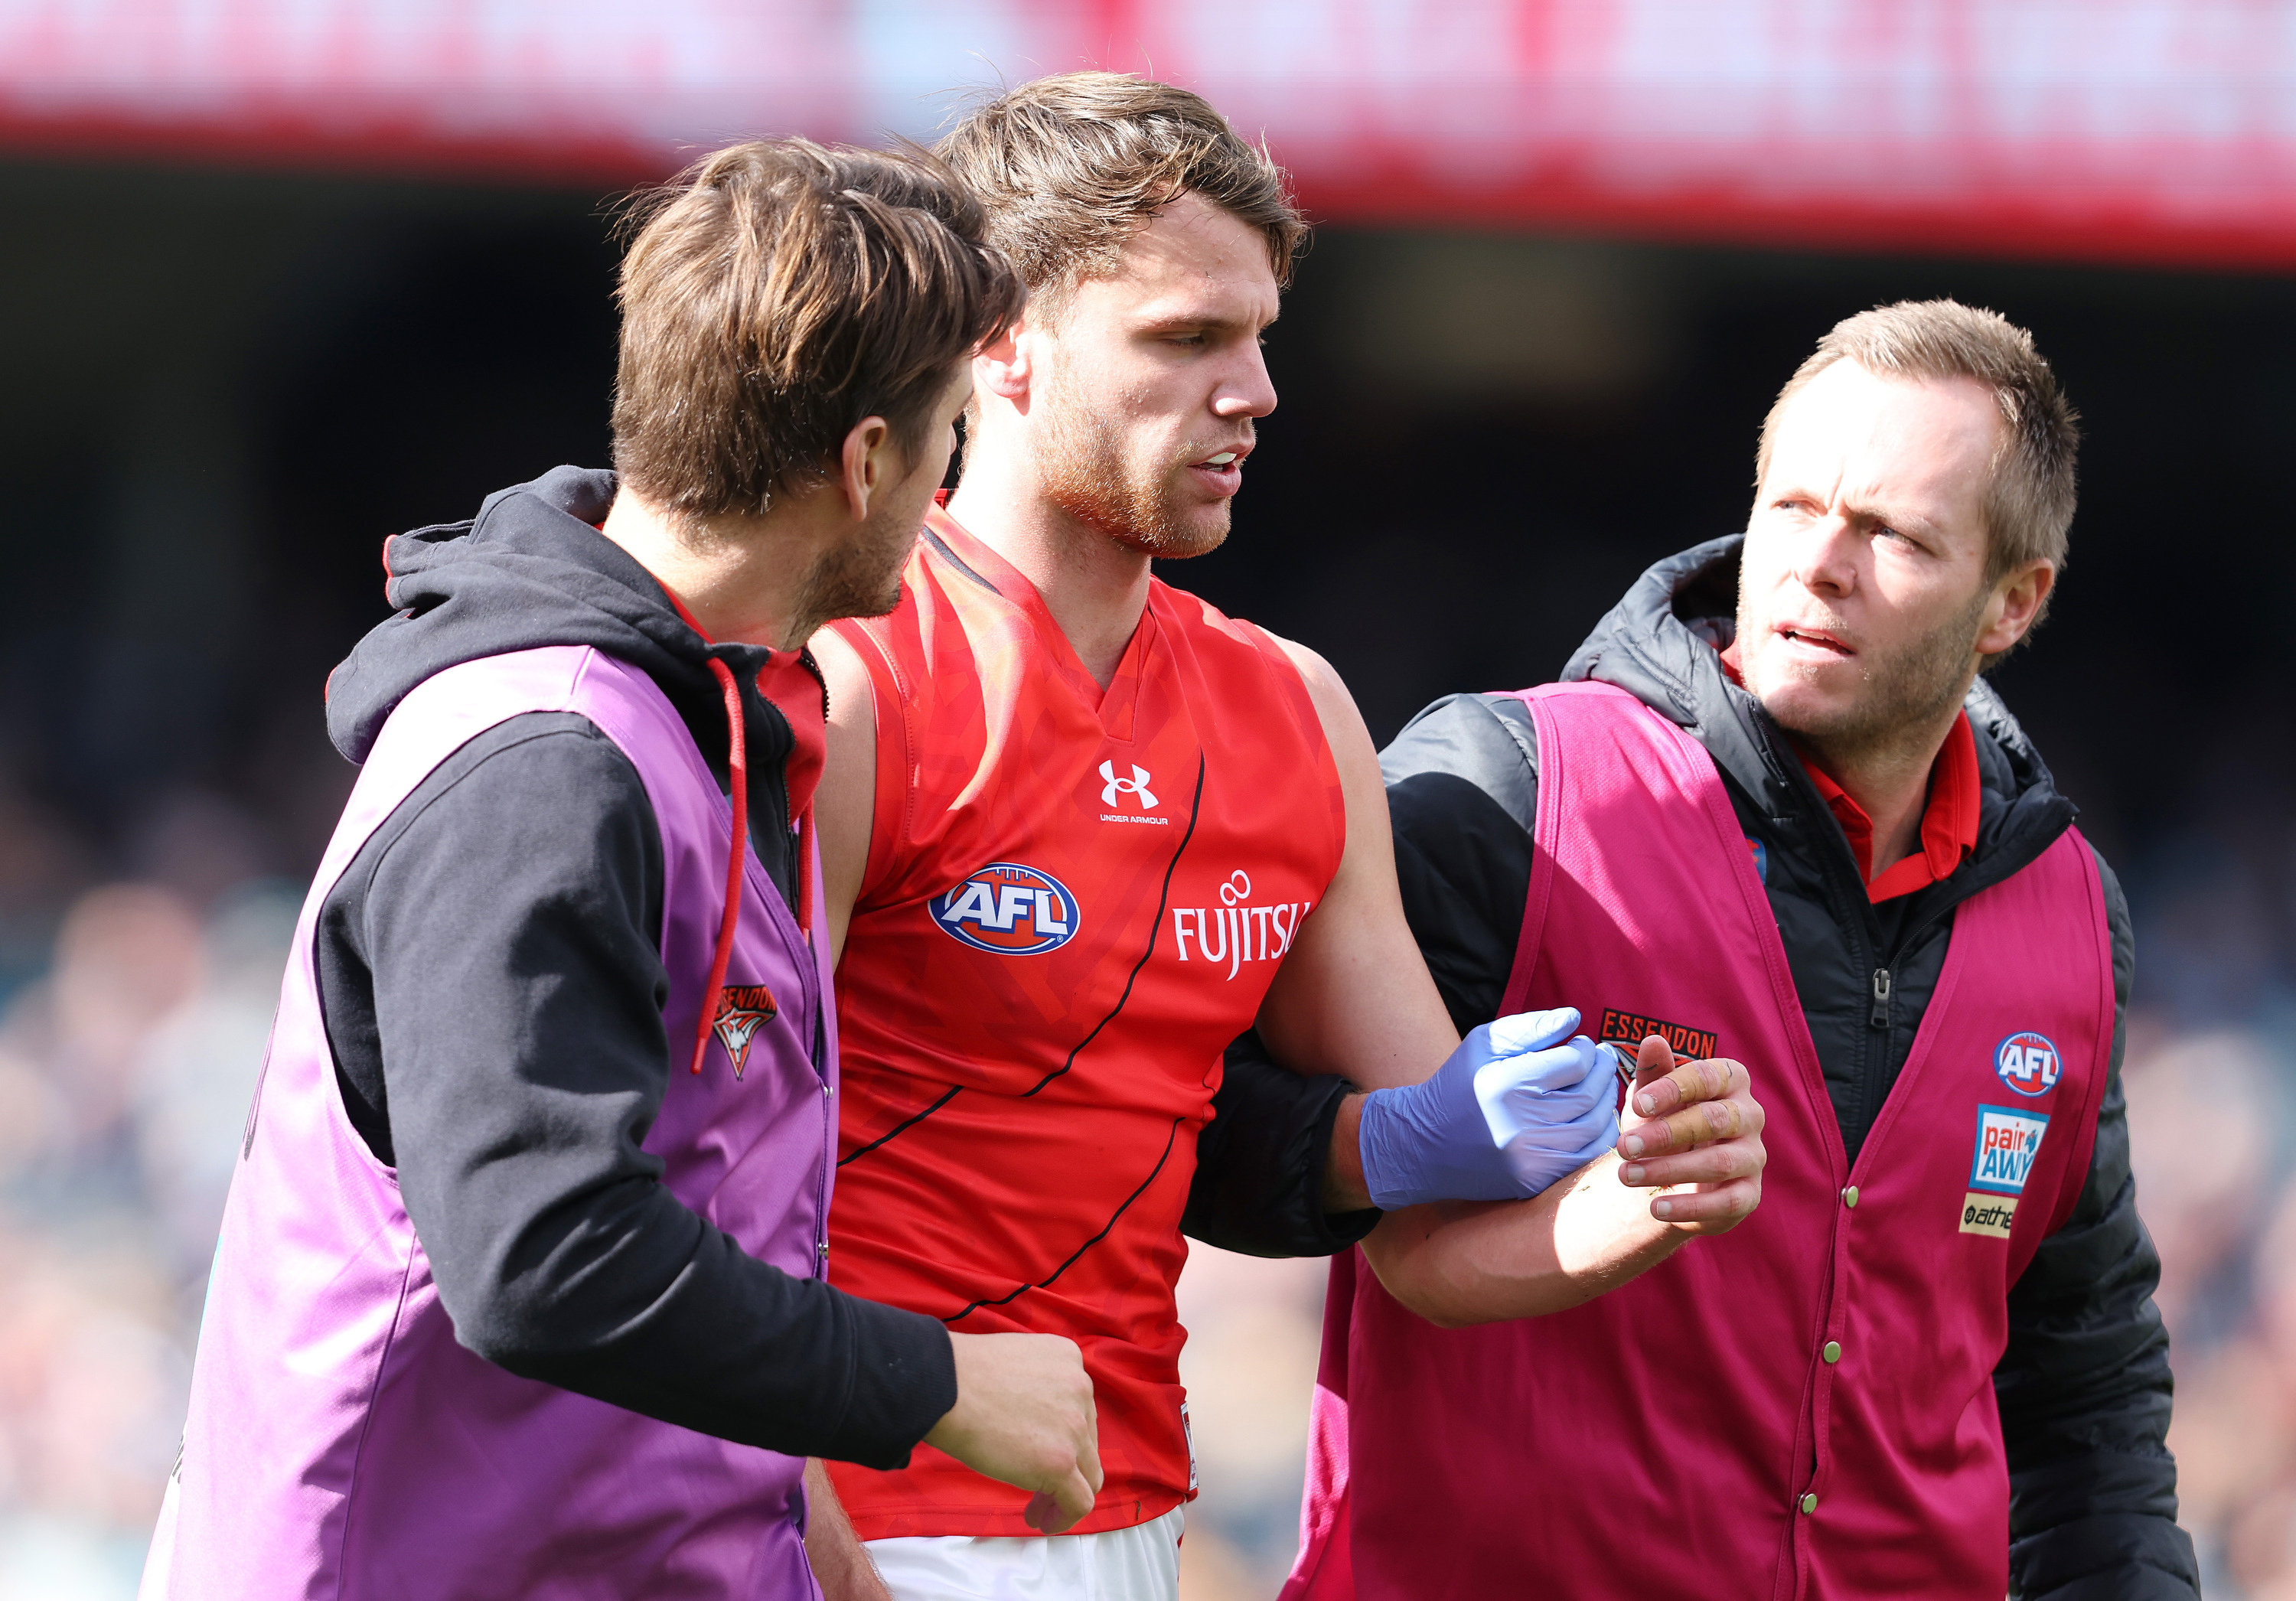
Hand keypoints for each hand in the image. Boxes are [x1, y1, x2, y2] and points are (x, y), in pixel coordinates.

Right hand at [924, 1332, 1102, 1532]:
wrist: (939, 1385)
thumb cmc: (959, 1374)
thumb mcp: (1013, 1365)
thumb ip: (1036, 1388)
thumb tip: (1031, 1419)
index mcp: (1068, 1359)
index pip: (1079, 1409)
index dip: (1062, 1437)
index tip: (1040, 1451)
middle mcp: (1081, 1389)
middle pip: (1085, 1442)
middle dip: (1065, 1465)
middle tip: (1035, 1483)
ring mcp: (1074, 1426)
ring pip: (1088, 1474)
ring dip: (1063, 1493)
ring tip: (1037, 1508)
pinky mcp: (1060, 1462)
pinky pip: (1078, 1502)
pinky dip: (1063, 1517)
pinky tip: (1040, 1522)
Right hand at [1356, 1007, 1620, 1208]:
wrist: (1422, 1146)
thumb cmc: (1457, 1086)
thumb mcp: (1482, 1044)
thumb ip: (1529, 1027)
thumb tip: (1574, 1018)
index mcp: (1505, 1083)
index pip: (1573, 1062)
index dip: (1586, 1050)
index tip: (1582, 1045)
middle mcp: (1520, 1123)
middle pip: (1588, 1093)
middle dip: (1604, 1071)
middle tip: (1604, 1058)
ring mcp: (1529, 1157)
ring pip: (1594, 1126)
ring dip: (1608, 1101)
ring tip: (1604, 1084)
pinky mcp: (1534, 1180)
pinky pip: (1586, 1156)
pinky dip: (1599, 1132)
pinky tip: (1595, 1115)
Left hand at [1613, 1035, 1765, 1232]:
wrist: (1668, 1174)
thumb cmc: (1661, 1122)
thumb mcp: (1650, 1098)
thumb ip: (1653, 1073)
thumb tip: (1654, 1040)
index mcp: (1729, 1080)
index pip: (1705, 1077)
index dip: (1672, 1089)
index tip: (1637, 1104)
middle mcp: (1749, 1115)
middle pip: (1714, 1120)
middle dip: (1665, 1134)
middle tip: (1623, 1147)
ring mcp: (1754, 1156)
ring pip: (1720, 1162)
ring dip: (1669, 1170)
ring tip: (1628, 1176)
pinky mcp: (1750, 1194)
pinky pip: (1728, 1201)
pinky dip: (1690, 1206)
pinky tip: (1655, 1208)